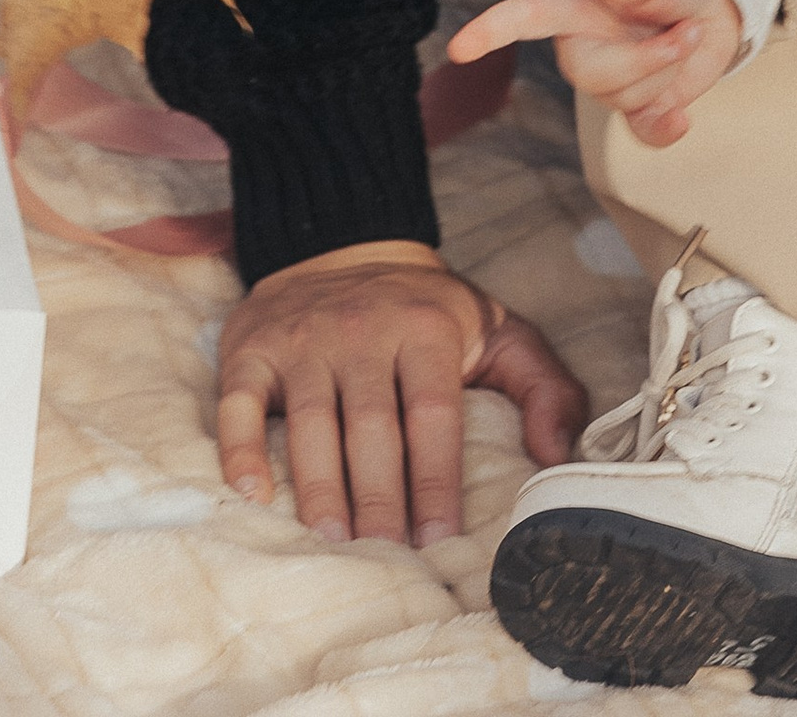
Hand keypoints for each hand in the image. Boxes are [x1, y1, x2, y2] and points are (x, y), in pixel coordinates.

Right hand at [216, 239, 584, 543]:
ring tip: (330, 538)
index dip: (435, 480)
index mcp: (424, 329)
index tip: (439, 539)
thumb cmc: (428, 312)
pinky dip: (241, 448)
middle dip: (379, 495)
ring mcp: (304, 336)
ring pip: (310, 419)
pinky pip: (240, 402)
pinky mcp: (253, 346)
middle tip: (383, 554)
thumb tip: (556, 455)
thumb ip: (545, 387)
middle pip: (371, 424)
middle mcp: (362, 328)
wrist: (343, 242)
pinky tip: (253, 493)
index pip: (432, 415)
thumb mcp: (499, 330)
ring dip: (319, 483)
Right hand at [447, 0, 744, 144]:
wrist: (711, 3)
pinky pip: (642, 133)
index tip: (459, 48)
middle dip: (646, 59)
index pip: (523, 18)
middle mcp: (582, 46)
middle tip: (684, 31)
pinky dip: (665, 129)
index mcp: (572, 4)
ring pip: (625, 98)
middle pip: (589, 75)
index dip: (490, 31)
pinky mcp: (640, 107)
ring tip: (687, 35)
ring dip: (669, 71)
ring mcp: (610, 80)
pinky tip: (680, 119)